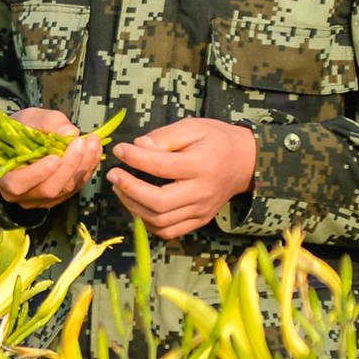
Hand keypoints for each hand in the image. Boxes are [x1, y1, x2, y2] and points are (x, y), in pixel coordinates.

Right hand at [0, 108, 101, 208]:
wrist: (23, 140)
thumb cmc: (20, 130)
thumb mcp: (26, 118)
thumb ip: (46, 123)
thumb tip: (69, 131)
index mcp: (4, 177)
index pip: (17, 184)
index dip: (37, 174)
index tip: (55, 158)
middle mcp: (21, 194)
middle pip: (48, 189)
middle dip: (69, 166)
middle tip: (82, 142)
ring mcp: (41, 199)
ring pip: (65, 189)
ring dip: (83, 166)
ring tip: (93, 143)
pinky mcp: (58, 197)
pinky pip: (75, 187)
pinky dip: (87, 169)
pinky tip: (94, 152)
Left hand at [105, 117, 258, 240]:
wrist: (246, 162)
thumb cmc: (216, 140)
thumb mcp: (193, 127)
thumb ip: (164, 136)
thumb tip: (137, 146)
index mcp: (202, 165)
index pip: (161, 166)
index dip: (134, 158)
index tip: (119, 150)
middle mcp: (203, 192)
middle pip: (159, 202)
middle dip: (128, 189)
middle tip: (113, 174)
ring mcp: (202, 210)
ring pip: (160, 221)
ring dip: (133, 206)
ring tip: (120, 188)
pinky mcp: (200, 220)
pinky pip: (168, 231)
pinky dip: (147, 222)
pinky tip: (136, 204)